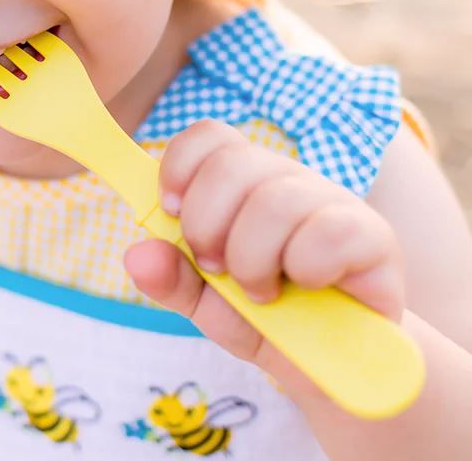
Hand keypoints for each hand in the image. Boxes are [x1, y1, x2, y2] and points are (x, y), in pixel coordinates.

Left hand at [123, 119, 404, 387]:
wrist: (337, 371)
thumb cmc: (268, 322)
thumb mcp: (208, 305)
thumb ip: (171, 278)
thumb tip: (135, 253)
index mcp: (243, 182)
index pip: (209, 136)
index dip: (179, 166)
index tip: (171, 212)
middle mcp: (286, 180)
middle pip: (233, 164)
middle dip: (207, 223)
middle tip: (216, 267)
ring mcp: (333, 201)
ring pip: (275, 199)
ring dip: (252, 257)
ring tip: (259, 291)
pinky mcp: (374, 236)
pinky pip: (329, 231)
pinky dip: (305, 268)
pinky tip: (307, 288)